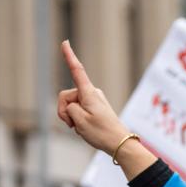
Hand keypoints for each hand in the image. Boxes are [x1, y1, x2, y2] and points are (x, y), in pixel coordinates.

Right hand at [57, 41, 131, 155]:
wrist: (120, 144)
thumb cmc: (102, 132)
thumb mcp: (79, 121)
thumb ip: (69, 108)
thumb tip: (73, 106)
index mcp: (88, 93)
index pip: (77, 71)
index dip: (69, 56)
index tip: (65, 42)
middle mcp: (92, 93)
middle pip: (66, 97)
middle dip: (64, 112)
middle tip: (73, 126)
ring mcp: (93, 101)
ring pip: (71, 106)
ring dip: (72, 118)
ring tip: (83, 129)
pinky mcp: (95, 108)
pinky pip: (78, 112)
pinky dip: (78, 121)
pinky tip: (86, 130)